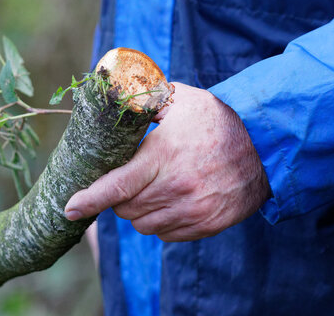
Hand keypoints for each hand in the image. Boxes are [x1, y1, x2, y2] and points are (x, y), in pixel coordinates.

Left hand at [65, 82, 269, 241]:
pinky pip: (166, 234)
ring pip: (143, 224)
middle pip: (126, 208)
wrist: (265, 146)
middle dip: (118, 197)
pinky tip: (173, 199)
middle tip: (132, 177)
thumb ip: (145, 101)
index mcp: (164, 155)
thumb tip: (115, 99)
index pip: (116, 186)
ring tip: (154, 187)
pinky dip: (160, 221)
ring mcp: (192, 210)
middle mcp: (176, 188)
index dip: (88, 199)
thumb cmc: (218, 119)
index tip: (69, 207)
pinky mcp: (206, 225)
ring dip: (139, 210)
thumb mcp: (180, 99)